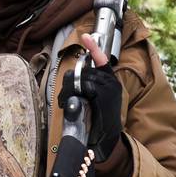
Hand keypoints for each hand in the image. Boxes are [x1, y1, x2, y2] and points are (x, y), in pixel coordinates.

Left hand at [58, 34, 122, 162]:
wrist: (106, 140)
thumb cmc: (97, 121)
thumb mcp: (92, 101)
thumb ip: (85, 88)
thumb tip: (71, 80)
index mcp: (109, 82)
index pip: (102, 60)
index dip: (94, 48)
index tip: (86, 36)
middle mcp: (112, 83)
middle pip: (85, 71)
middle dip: (70, 82)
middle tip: (63, 96)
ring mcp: (111, 88)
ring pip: (84, 78)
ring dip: (71, 89)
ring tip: (67, 102)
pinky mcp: (106, 96)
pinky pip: (86, 87)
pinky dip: (77, 93)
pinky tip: (77, 103)